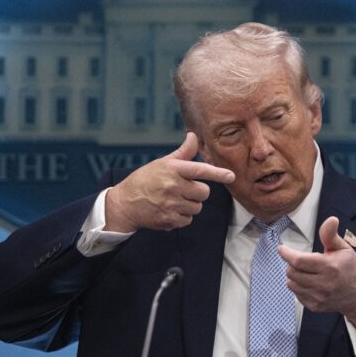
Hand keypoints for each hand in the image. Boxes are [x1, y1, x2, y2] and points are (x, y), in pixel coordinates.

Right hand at [105, 132, 234, 231]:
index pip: (199, 170)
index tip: (231, 176)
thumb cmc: (145, 180)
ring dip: (190, 205)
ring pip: (197, 207)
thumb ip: (182, 153)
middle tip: (184, 190)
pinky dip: (182, 217)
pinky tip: (169, 210)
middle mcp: (173, 186)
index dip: (217, 173)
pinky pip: (188, 220)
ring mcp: (171, 204)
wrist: (124, 203)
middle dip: (197, 192)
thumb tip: (193, 136)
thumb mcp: (162, 163)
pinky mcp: (168, 219)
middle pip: (204, 192)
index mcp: (173, 169)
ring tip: (174, 200)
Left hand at [278, 216, 355, 333]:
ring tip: (305, 271)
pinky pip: (297, 295)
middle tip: (299, 260)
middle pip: (292, 272)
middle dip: (292, 264)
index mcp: (330, 267)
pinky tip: (309, 282)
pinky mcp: (316, 306)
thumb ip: (331, 235)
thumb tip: (331, 219)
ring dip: (294, 275)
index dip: (287, 254)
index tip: (282, 249)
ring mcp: (319, 297)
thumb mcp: (344, 248)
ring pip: (292, 284)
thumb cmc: (352, 269)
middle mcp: (323, 283)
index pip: (299, 261)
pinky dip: (298, 287)